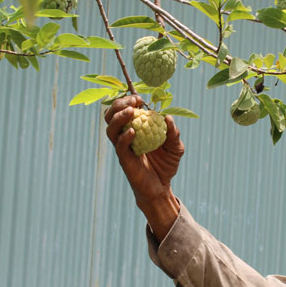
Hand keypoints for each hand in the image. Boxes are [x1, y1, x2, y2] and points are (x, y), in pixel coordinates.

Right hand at [105, 95, 183, 238]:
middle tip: (133, 101)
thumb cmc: (166, 166)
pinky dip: (124, 136)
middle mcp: (125, 137)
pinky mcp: (125, 160)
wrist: (161, 189)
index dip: (128, 101)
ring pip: (110, 129)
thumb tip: (168, 118)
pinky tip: (133, 131)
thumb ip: (174, 133)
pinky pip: (119, 146)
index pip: (123, 111)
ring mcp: (123, 149)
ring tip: (131, 111)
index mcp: (135, 130)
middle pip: (110, 116)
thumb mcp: (176, 148)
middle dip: (119, 104)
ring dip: (118, 117)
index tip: (139, 98)